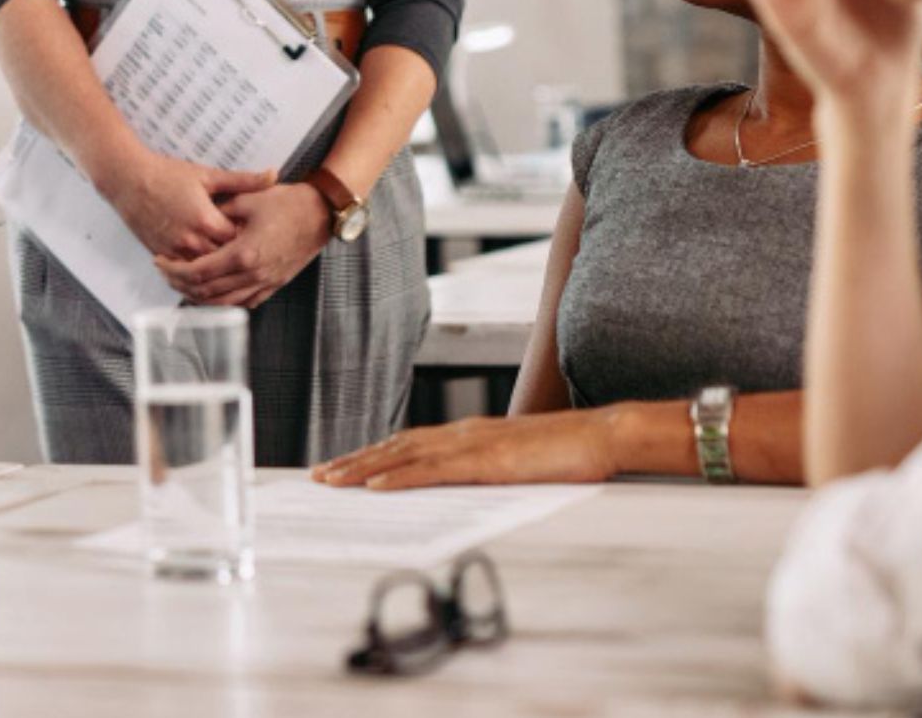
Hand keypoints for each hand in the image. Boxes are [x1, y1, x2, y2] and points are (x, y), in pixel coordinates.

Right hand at [102, 153, 275, 259]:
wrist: (128, 180)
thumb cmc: (166, 174)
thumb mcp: (207, 175)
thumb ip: (243, 180)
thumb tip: (273, 175)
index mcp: (206, 220)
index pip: (238, 241)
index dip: (247, 239)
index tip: (255, 234)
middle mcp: (191, 240)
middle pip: (223, 260)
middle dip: (233, 256)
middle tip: (246, 252)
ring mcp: (175, 250)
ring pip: (203, 272)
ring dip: (215, 268)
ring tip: (228, 264)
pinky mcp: (161, 254)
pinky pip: (183, 273)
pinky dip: (194, 272)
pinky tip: (204, 268)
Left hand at [153, 182, 330, 307]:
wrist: (321, 213)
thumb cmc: (287, 203)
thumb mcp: (248, 200)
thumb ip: (220, 213)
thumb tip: (199, 221)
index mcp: (243, 254)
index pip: (198, 272)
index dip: (174, 270)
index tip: (160, 262)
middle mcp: (254, 274)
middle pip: (207, 292)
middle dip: (181, 285)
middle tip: (166, 274)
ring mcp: (266, 283)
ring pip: (223, 302)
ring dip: (199, 296)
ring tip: (184, 283)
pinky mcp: (275, 284)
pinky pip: (243, 301)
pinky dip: (223, 300)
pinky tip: (213, 291)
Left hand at [313, 409, 619, 489]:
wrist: (603, 436)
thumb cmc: (568, 453)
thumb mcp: (517, 464)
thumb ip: (487, 470)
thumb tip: (463, 489)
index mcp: (470, 434)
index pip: (410, 444)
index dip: (374, 455)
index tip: (343, 467)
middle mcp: (463, 433)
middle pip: (397, 446)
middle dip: (355, 461)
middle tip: (319, 476)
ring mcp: (473, 443)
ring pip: (405, 455)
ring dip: (364, 468)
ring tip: (332, 481)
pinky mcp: (487, 460)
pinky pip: (434, 470)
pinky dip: (400, 476)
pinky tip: (376, 486)